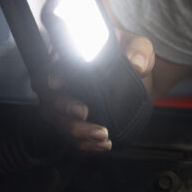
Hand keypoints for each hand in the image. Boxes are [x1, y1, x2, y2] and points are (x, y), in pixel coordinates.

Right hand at [40, 33, 155, 151]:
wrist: (141, 79)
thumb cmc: (132, 56)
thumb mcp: (139, 47)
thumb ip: (138, 51)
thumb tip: (137, 64)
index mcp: (73, 60)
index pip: (52, 66)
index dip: (50, 75)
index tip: (57, 83)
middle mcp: (64, 85)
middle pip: (50, 98)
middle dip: (64, 107)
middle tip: (83, 112)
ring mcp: (68, 108)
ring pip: (59, 122)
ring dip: (77, 132)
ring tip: (101, 135)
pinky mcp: (77, 125)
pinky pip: (73, 139)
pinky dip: (86, 144)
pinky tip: (104, 145)